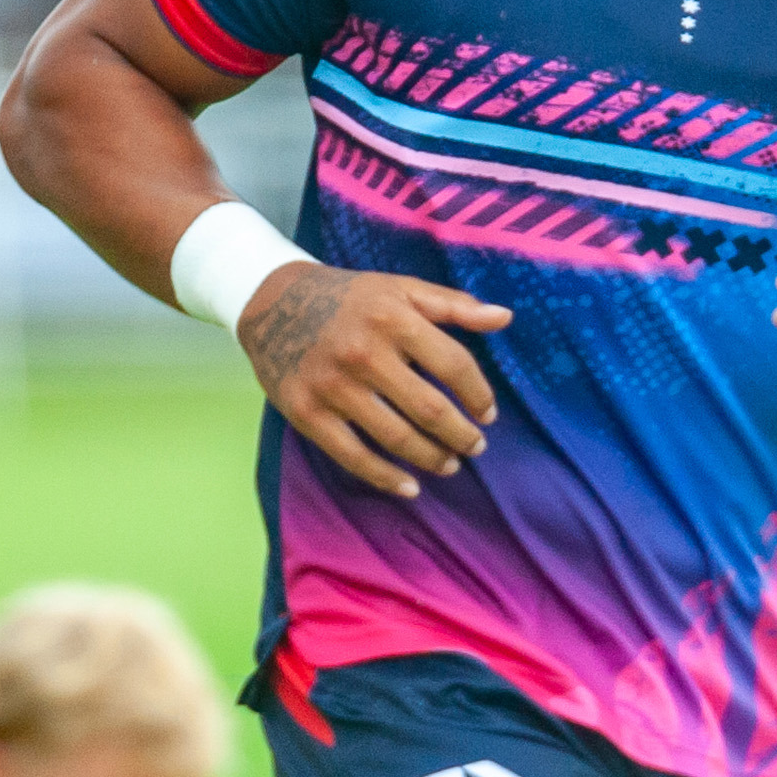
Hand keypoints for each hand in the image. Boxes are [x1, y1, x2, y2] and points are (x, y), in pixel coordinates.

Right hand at [237, 264, 510, 497]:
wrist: (272, 301)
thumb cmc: (350, 298)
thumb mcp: (400, 288)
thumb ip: (454, 304)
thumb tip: (504, 317)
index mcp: (393, 318)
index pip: (454, 364)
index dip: (478, 394)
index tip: (488, 413)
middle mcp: (364, 353)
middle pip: (429, 408)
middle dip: (461, 435)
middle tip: (475, 446)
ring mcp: (333, 386)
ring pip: (397, 438)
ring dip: (432, 458)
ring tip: (449, 465)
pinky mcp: (307, 412)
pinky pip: (353, 456)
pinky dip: (386, 478)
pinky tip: (409, 487)